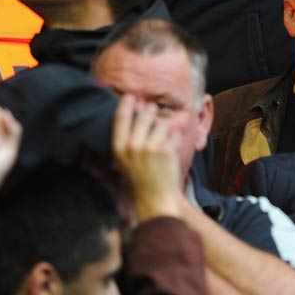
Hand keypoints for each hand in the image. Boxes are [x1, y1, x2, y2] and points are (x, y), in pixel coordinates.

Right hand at [112, 95, 183, 220]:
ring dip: (169, 125)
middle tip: (152, 110)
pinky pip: (174, 134)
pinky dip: (176, 139)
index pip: (120, 120)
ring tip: (167, 131)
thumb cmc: (141, 179)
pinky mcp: (165, 150)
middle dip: (151, 111)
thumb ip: (130, 139)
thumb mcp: (126, 160)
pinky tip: (171, 149)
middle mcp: (132, 146)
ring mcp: (149, 147)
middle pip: (145, 115)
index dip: (124, 105)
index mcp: (119, 148)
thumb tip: (139, 114)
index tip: (129, 96)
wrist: (154, 198)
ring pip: (163, 123)